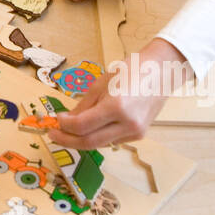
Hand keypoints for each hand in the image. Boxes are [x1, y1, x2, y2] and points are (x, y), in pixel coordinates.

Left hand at [50, 38, 180, 148]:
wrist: (161, 71)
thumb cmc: (131, 70)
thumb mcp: (101, 83)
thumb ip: (83, 106)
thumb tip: (66, 121)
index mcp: (117, 106)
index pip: (83, 126)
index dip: (64, 126)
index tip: (54, 121)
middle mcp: (128, 123)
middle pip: (90, 142)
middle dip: (68, 140)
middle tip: (53, 134)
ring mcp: (136, 132)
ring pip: (100, 143)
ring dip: (82, 139)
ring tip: (69, 130)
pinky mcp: (139, 135)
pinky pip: (112, 140)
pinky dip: (98, 135)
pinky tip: (92, 126)